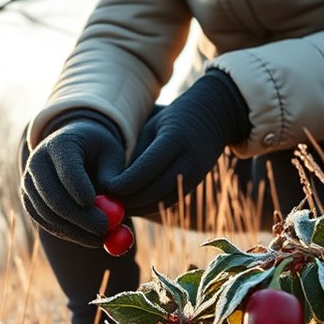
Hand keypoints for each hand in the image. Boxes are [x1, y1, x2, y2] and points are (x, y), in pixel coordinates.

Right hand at [21, 116, 125, 246]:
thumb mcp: (111, 158)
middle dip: (80, 218)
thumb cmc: (98, 153)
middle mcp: (37, 161)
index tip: (101, 208)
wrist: (74, 151)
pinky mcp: (28, 200)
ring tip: (102, 236)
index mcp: (60, 144)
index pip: (68, 170)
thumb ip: (110, 180)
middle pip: (54, 196)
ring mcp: (29, 182)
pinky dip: (66, 233)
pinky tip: (87, 237)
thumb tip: (110, 209)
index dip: (82, 191)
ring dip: (75, 230)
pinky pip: (44, 222)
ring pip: (48, 213)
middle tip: (104, 230)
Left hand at [107, 70, 250, 213]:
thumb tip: (114, 182)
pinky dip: (150, 206)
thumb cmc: (174, 118)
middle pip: (155, 189)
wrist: (216, 116)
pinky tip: (134, 206)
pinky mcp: (196, 184)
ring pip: (163, 200)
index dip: (125, 183)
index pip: (147, 168)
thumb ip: (137, 153)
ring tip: (118, 207)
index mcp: (175, 139)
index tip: (107, 188)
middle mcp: (189, 159)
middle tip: (107, 202)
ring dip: (139, 207)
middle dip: (129, 199)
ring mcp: (196, 174)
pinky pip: (170, 201)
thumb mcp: (152, 127)